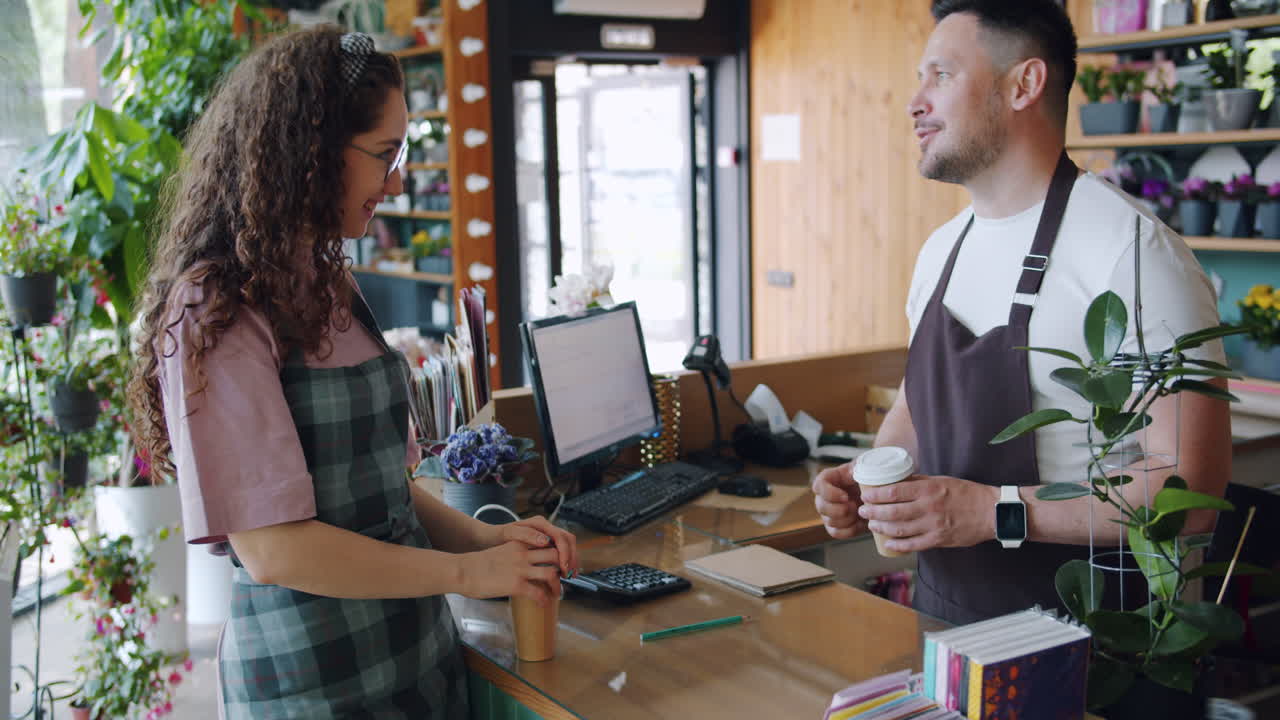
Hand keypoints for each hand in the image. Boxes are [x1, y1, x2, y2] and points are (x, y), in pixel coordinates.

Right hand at [459, 542, 562, 605]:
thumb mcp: (502, 551)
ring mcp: (520, 569)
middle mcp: (523, 554)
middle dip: (564, 567)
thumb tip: (526, 564)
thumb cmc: (478, 564)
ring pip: (551, 574)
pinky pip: (538, 593)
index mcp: (519, 543)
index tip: (561, 561)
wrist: (463, 571)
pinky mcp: (516, 585)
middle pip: (555, 555)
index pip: (547, 542)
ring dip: (558, 585)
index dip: (558, 552)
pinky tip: (543, 604)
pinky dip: (545, 599)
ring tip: (557, 593)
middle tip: (565, 577)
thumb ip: (516, 554)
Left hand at [494, 516, 579, 578]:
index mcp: (539, 524)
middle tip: (569, 574)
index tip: (563, 567)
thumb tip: (546, 541)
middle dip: (572, 558)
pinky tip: (562, 573)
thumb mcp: (509, 534)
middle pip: (568, 541)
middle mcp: (546, 528)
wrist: (490, 538)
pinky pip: (560, 552)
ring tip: (568, 576)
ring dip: (571, 561)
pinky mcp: (545, 544)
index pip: (561, 537)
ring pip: (567, 546)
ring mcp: (546, 536)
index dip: (566, 553)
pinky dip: (564, 562)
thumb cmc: (498, 535)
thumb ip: (526, 535)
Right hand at [812, 462, 865, 539]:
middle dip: (839, 510)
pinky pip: (835, 533)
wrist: (880, 495)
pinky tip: (859, 524)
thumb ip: (860, 467)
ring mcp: (829, 511)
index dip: (829, 493)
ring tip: (860, 513)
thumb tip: (855, 471)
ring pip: (828, 521)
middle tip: (855, 507)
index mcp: (830, 478)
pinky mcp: (836, 525)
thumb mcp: (867, 467)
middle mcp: (825, 495)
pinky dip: (848, 531)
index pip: (819, 485)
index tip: (845, 496)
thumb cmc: (871, 477)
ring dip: (846, 520)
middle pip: (821, 506)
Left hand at [857, 475, 998, 552]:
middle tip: (862, 511)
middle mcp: (929, 507)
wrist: (991, 512)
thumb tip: (896, 481)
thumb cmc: (966, 493)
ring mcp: (934, 525)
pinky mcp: (939, 539)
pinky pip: (914, 544)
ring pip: (899, 529)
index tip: (865, 495)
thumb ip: (919, 482)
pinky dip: (898, 545)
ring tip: (872, 526)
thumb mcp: (941, 480)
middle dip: (872, 513)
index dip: (875, 495)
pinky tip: (888, 543)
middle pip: (892, 512)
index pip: (893, 491)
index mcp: (929, 489)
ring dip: (881, 528)